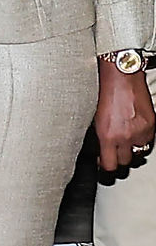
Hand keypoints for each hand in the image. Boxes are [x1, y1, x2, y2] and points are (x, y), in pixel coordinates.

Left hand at [100, 59, 153, 174]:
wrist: (121, 77)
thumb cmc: (104, 94)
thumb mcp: (95, 119)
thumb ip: (100, 137)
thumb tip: (101, 150)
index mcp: (108, 136)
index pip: (110, 166)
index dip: (106, 167)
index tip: (103, 164)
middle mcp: (126, 136)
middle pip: (126, 162)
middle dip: (119, 160)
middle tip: (114, 153)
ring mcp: (141, 131)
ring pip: (140, 153)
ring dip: (133, 151)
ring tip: (125, 143)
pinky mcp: (152, 124)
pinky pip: (149, 140)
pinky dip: (142, 140)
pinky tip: (135, 133)